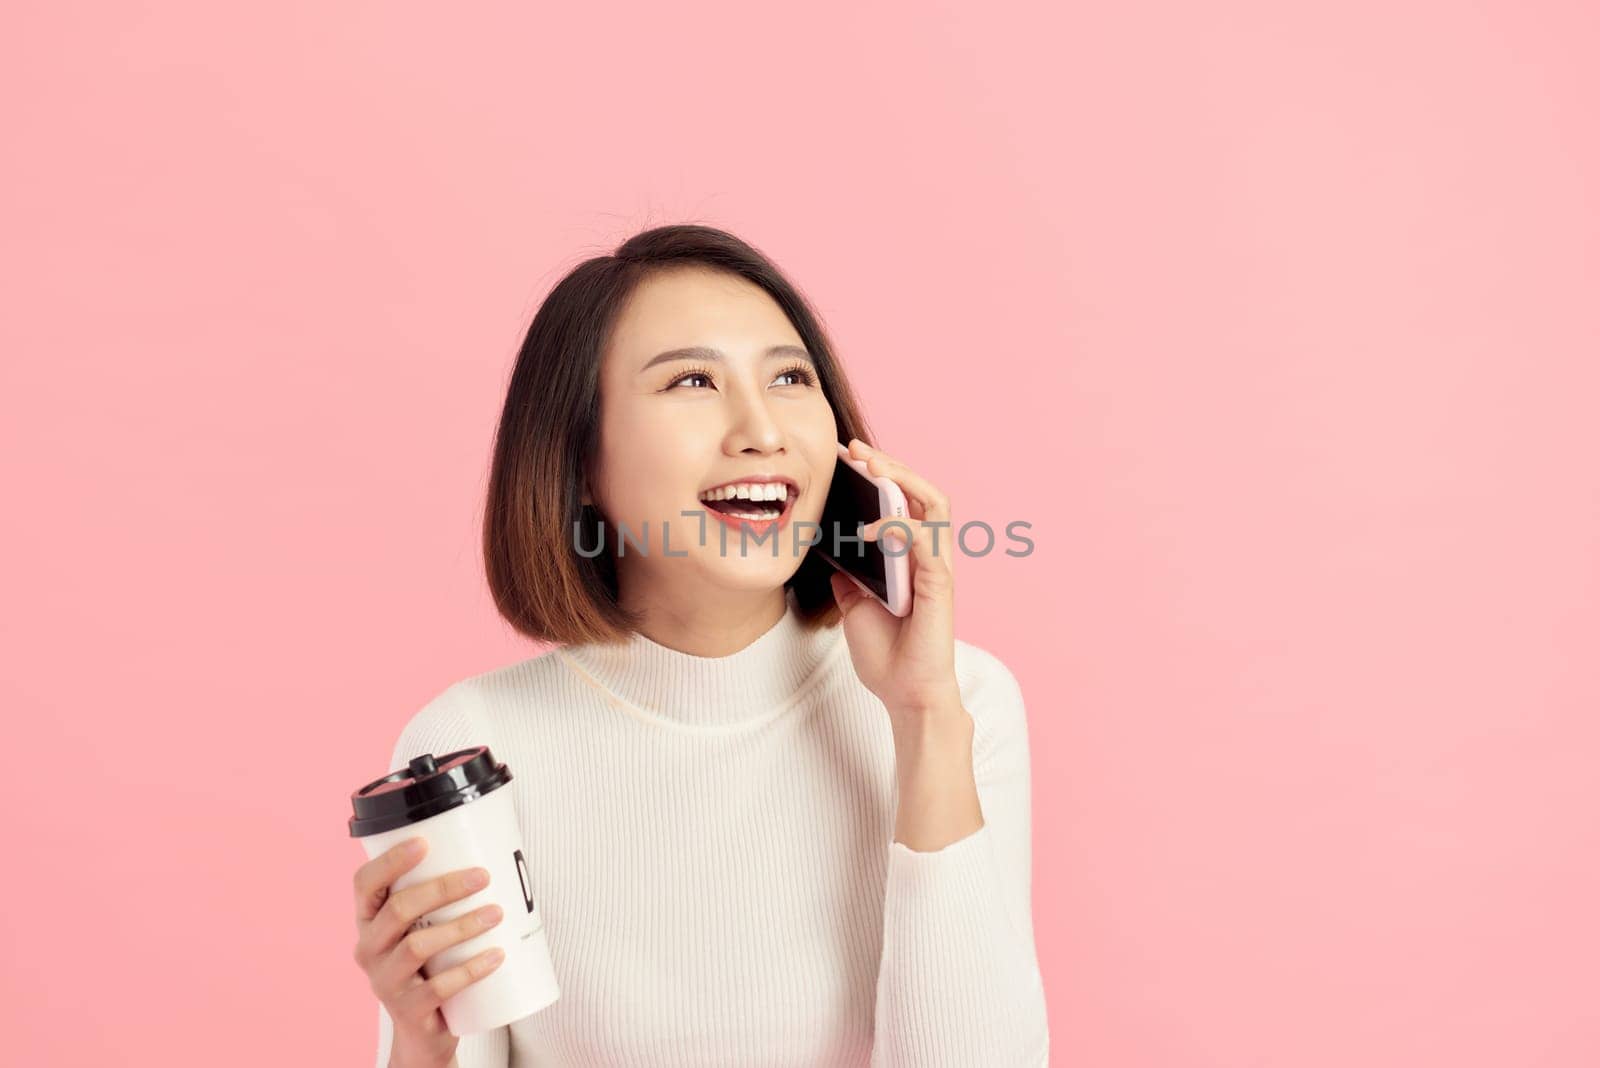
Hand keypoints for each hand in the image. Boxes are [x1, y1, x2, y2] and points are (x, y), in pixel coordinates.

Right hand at [352, 838, 505, 1067]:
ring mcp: (385, 982)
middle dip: (442, 888)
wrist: (423, 1032)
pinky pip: (439, 987)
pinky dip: (471, 969)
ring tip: (497, 914)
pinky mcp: (408, 1010)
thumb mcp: (423, 929)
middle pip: (398, 910)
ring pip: (418, 946)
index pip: (364, 884)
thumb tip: (492, 848)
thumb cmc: (429, 965)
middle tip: (482, 876)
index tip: (424, 842)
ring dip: (461, 926)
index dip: (390, 861)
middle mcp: (369, 950)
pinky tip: (497, 956)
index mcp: (369, 922)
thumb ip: (440, 899)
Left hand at [829, 438, 964, 734]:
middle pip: (922, 491)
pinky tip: (870, 529)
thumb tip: (832, 551)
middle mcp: (929, 555)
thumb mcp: (855, 606)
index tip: (847, 458)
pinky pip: (925, 540)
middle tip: (856, 450)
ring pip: (934, 503)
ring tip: (872, 467)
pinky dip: (898, 527)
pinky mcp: (939, 585)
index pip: (904, 501)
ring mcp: (937, 567)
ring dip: (903, 480)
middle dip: (890, 465)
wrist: (904, 695)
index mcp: (912, 557)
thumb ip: (850, 576)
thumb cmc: (887, 655)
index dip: (881, 475)